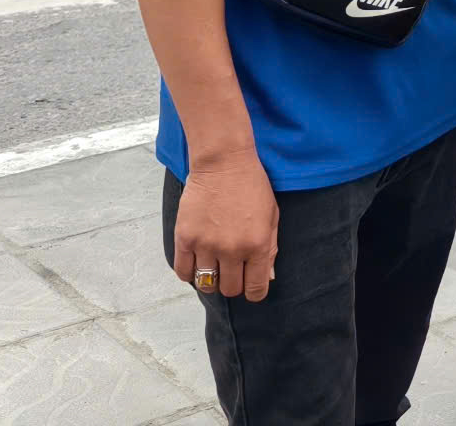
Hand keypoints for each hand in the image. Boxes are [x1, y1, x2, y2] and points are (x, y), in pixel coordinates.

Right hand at [171, 150, 278, 301]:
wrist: (224, 162)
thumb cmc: (252, 186)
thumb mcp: (272, 216)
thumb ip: (270, 249)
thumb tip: (268, 278)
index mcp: (258, 245)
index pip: (257, 288)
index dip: (255, 292)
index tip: (251, 286)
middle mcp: (232, 249)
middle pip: (230, 289)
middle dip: (234, 284)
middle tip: (233, 272)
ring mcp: (206, 245)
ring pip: (206, 283)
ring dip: (212, 279)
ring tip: (215, 265)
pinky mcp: (185, 237)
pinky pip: (183, 271)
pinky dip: (190, 273)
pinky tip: (197, 262)